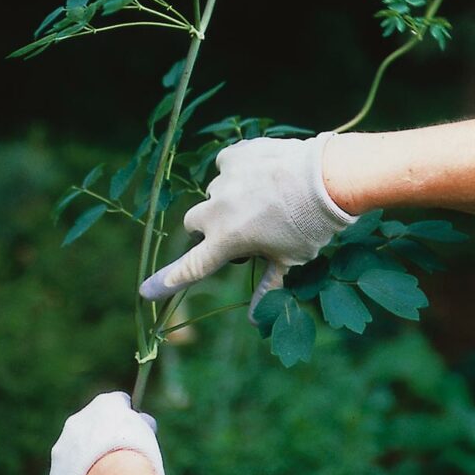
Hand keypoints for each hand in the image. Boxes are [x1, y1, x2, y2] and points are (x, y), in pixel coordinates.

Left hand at [48, 391, 164, 474]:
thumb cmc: (136, 453)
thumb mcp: (147, 433)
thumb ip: (142, 422)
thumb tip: (144, 422)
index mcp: (105, 402)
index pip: (117, 403)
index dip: (125, 418)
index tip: (131, 431)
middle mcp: (80, 417)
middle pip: (92, 424)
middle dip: (101, 436)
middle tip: (115, 454)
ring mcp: (64, 442)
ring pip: (76, 447)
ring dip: (86, 456)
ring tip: (103, 472)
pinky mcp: (57, 468)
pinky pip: (67, 471)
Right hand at [140, 133, 357, 318]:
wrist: (328, 178)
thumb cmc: (310, 225)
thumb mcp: (290, 260)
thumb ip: (267, 286)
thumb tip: (253, 319)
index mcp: (227, 240)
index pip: (192, 266)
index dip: (168, 281)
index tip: (147, 291)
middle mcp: (217, 209)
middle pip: (194, 222)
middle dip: (210, 227)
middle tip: (240, 227)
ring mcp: (225, 179)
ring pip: (214, 192)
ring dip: (229, 197)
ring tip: (264, 196)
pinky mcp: (235, 154)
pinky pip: (227, 165)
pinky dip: (239, 171)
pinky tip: (263, 173)